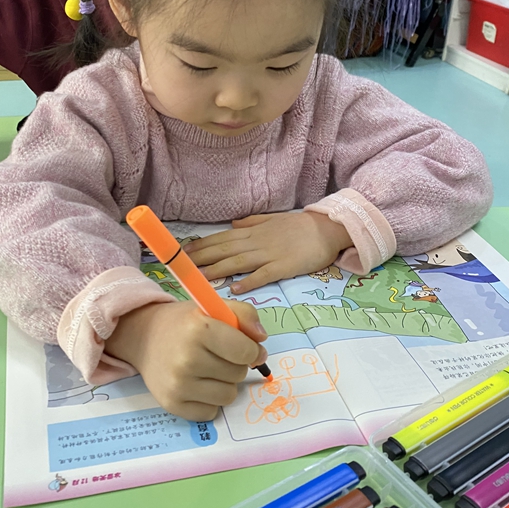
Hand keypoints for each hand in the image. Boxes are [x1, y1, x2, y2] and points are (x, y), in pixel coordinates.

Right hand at [105, 299, 267, 420]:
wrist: (144, 337)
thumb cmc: (185, 323)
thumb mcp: (214, 308)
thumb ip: (245, 316)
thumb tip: (261, 341)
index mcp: (199, 328)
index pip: (246, 352)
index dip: (251, 349)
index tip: (243, 347)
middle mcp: (187, 358)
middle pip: (239, 374)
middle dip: (234, 364)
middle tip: (217, 354)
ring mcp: (178, 384)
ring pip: (228, 395)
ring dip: (224, 384)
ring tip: (208, 369)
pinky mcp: (172, 404)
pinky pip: (211, 412)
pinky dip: (209, 401)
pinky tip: (196, 384)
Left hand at [184, 212, 352, 292]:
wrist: (326, 229)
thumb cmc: (300, 225)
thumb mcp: (272, 219)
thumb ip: (252, 222)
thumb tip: (232, 224)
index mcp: (253, 231)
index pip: (221, 238)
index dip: (202, 244)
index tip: (184, 251)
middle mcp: (256, 241)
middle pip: (224, 250)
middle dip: (202, 258)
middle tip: (182, 266)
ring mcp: (269, 254)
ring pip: (238, 262)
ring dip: (217, 270)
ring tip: (199, 278)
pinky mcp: (283, 267)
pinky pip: (262, 275)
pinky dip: (248, 281)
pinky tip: (234, 287)